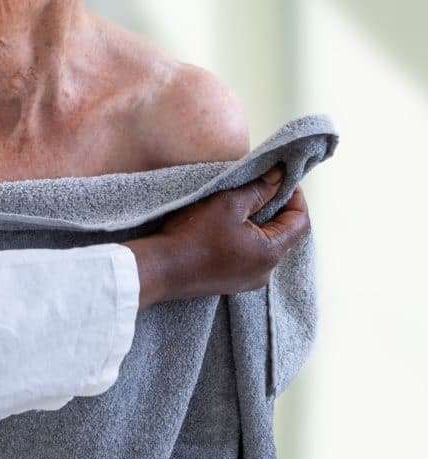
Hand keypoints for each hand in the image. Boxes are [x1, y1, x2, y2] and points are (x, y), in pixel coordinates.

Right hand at [125, 164, 311, 308]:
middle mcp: (265, 272)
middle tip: (258, 186)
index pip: (300, 221)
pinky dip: (243, 238)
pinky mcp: (229, 283)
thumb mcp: (228, 204)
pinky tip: (224, 227)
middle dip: (274, 208)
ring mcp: (247, 280)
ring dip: (257, 224)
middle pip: (283, 234)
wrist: (159, 268)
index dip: (294, 196)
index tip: (280, 177)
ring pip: (263, 245)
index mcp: (270, 253)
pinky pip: (247, 257)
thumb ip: (258, 189)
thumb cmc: (192, 236)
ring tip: (238, 205)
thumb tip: (279, 175)